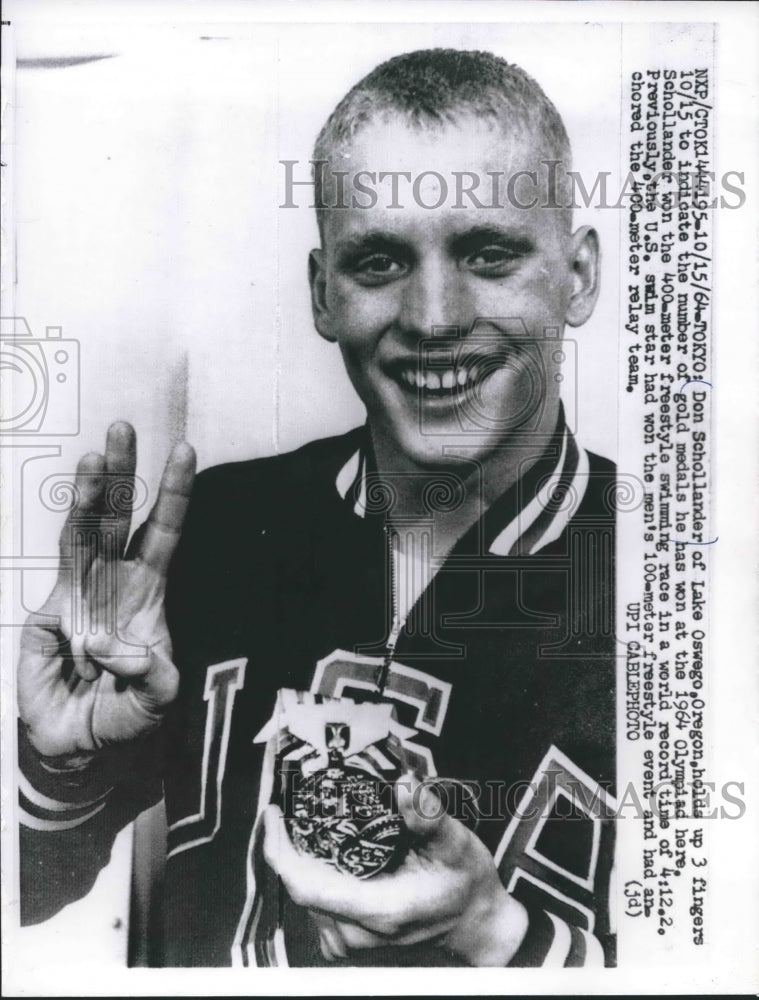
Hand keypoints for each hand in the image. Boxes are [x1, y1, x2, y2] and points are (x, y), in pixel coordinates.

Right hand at [17, 422, 195, 761]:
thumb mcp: (157, 701)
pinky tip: (75, 498)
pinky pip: (63, 564)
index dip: (174, 496)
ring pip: (87, 530)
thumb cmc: (125, 714)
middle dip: (125, 473)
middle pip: (122, 518)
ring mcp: (81, 590)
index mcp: (149, 594)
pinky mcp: (51, 608)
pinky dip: (70, 532)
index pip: (164, 535)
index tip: (184, 453)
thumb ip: (152, 676)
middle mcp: (116, 581)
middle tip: (127, 427)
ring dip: (91, 491)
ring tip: (97, 452)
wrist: (79, 743)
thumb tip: (116, 645)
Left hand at [263, 775, 528, 965]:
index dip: (279, 850)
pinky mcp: (350, 940)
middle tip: (291, 803)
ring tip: (303, 820)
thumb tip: (405, 786)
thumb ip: (428, 818)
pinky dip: (313, 874)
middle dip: (289, 843)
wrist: (477, 926)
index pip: (305, 885)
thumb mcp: (456, 845)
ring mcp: (351, 941)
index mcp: (377, 910)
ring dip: (299, 858)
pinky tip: (321, 850)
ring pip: (306, 895)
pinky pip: (317, 903)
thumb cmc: (466, 886)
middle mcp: (357, 932)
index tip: (273, 813)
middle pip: (301, 885)